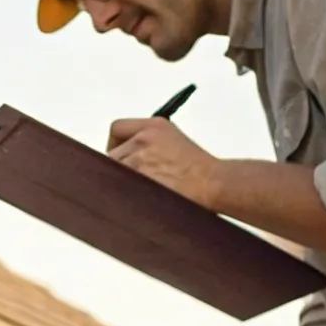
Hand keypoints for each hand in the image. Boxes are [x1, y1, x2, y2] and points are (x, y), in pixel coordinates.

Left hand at [107, 118, 225, 210]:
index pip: (117, 128)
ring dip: (124, 185)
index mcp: (154, 126)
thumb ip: (149, 144)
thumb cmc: (200, 170)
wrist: (213, 183)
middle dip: (120, 169)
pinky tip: (142, 199)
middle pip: (112, 155)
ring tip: (144, 192)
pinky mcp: (138, 179)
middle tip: (134, 182)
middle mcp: (144, 139)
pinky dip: (127, 196)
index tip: (120, 155)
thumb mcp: (175, 141)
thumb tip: (128, 157)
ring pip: (115, 174)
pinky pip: (120, 189)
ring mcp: (140, 159)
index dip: (115, 144)